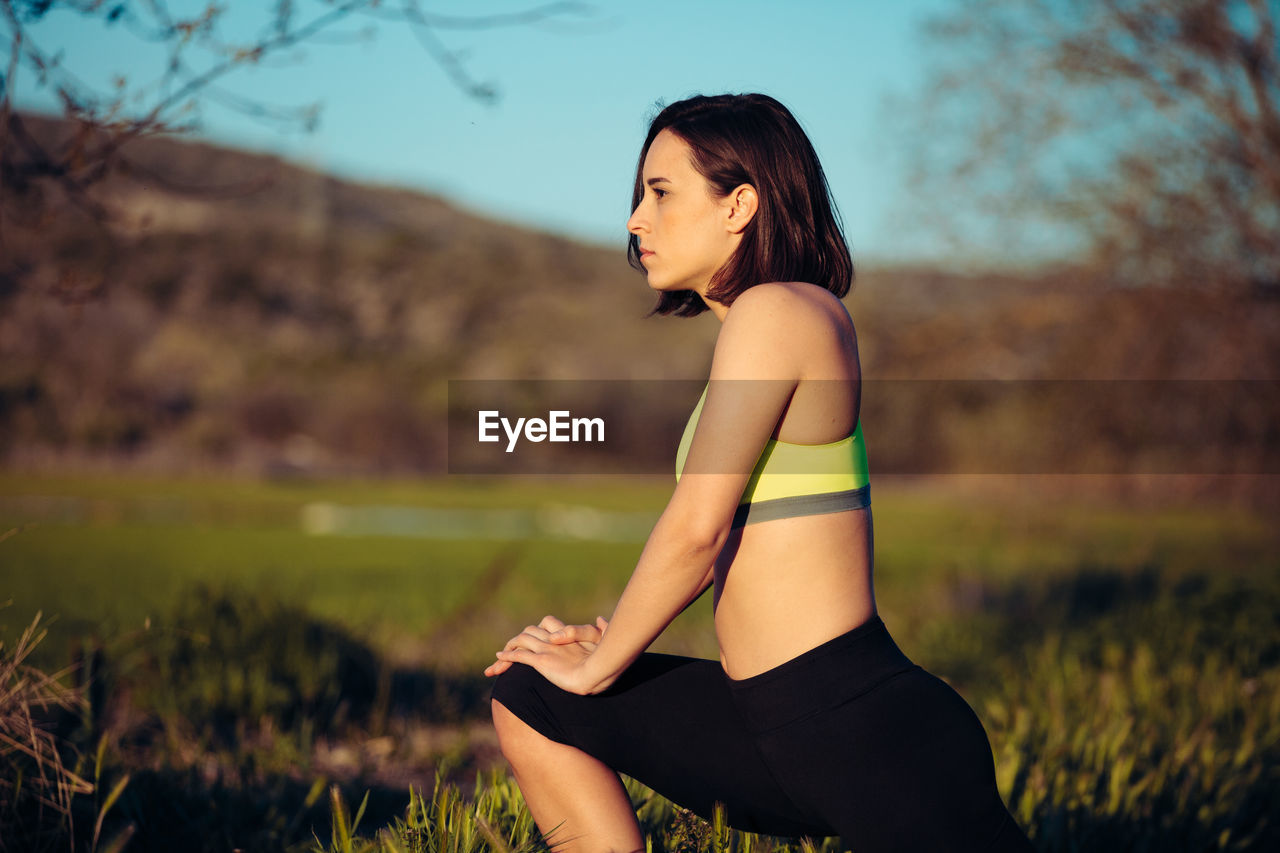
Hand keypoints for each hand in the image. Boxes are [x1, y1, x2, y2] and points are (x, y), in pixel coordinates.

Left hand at [483, 615, 609, 688]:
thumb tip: (600, 618)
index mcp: (567, 634)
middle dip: (519, 640)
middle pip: (531, 631)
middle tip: (511, 651)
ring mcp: (547, 649)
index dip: (538, 630)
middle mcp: (554, 639)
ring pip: (521, 641)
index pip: (548, 623)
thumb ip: (602, 629)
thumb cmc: (605, 659)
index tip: (532, 638)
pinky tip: (498, 661)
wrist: (598, 673)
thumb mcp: (605, 641)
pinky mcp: (542, 662)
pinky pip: (520, 656)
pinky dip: (507, 657)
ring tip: (499, 660)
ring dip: (508, 648)